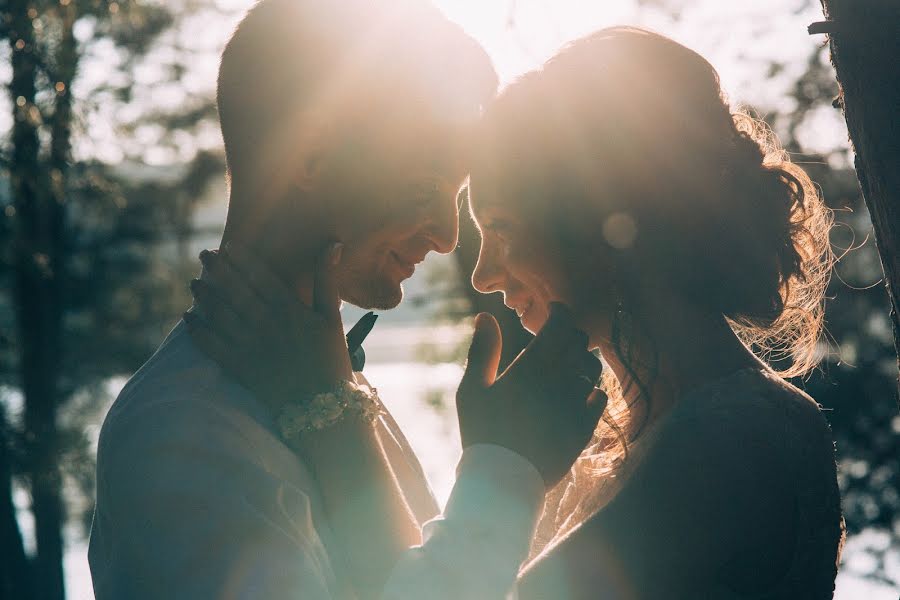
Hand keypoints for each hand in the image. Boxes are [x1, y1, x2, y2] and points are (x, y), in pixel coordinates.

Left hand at [184, 243, 352, 414]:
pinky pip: (213, 346)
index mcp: (290, 310)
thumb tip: (333, 242)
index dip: (242, 260)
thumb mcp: (332, 317)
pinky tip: (187, 318)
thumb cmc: (332, 360)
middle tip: (204, 256)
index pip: (260, 277)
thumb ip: (327, 279)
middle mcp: (267, 324)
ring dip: (205, 296)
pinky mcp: (241, 368)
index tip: (228, 247)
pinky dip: (198, 331)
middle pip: (236, 291)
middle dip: (218, 271)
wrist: (324, 408)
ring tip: (194, 283)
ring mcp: (251, 346)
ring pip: (221, 315)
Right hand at [456, 303, 606, 487]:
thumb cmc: (482, 432)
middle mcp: (558, 381)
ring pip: (592, 368)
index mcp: (530, 367)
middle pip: (579, 341)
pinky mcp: (585, 427)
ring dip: (581, 361)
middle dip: (570, 335)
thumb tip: (485, 316)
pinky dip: (590, 391)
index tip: (553, 312)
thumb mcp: (473, 390)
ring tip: (566, 367)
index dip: (560, 312)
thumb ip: (482, 350)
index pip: (560, 324)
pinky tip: (576, 396)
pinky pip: (599, 397)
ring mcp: (575, 404)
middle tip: (557, 340)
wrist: (504, 480)